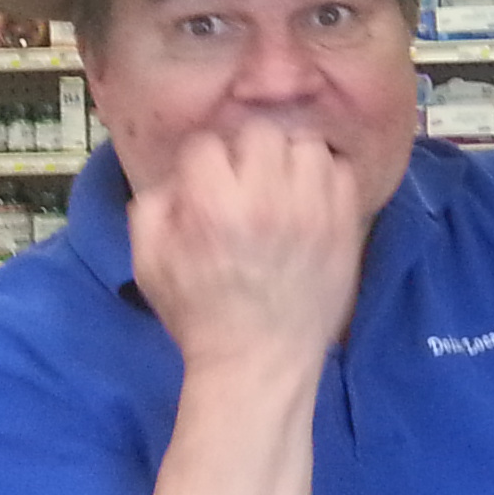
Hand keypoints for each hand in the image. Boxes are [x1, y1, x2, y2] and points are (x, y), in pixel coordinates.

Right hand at [127, 124, 363, 375]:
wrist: (260, 360)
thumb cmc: (200, 315)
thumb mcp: (148, 264)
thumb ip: (152, 208)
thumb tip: (179, 177)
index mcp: (213, 207)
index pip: (207, 145)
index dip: (202, 165)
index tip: (207, 186)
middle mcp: (266, 201)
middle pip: (261, 134)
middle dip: (247, 154)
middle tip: (245, 182)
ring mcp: (313, 212)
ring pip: (306, 146)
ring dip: (289, 162)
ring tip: (281, 188)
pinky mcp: (345, 227)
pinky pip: (341, 172)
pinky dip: (325, 179)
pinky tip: (309, 201)